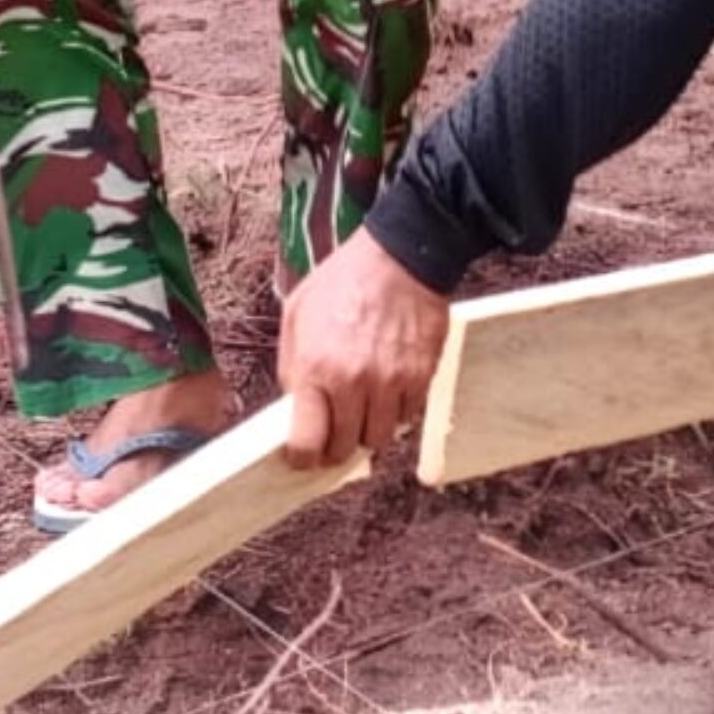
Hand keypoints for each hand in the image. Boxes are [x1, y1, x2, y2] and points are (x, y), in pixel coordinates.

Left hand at [276, 230, 449, 466]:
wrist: (400, 255)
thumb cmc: (344, 280)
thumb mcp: (297, 314)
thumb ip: (291, 365)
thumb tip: (294, 407)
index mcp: (315, 367)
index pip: (306, 442)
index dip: (303, 458)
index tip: (303, 457)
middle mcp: (354, 382)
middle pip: (345, 447)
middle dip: (336, 446)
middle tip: (334, 433)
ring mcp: (391, 383)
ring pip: (380, 438)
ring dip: (369, 430)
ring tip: (363, 409)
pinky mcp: (421, 377)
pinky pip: (408, 417)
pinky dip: (397, 412)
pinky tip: (388, 391)